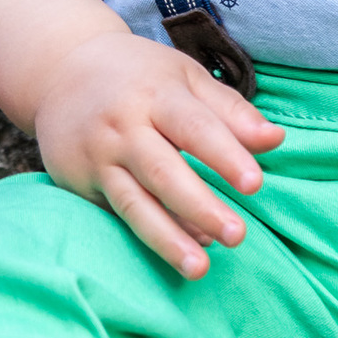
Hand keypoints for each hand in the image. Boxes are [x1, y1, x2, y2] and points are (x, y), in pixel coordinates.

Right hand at [33, 32, 284, 275]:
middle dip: (201, 206)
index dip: (226, 155)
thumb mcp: (185, 77)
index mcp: (156, 94)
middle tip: (237, 236)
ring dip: (168, 238)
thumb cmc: (140, 74)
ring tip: (200, 268)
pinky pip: (118, 213)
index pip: (196, 127)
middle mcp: (124, 126)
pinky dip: (150, 231)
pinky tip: (179, 247)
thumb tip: (276, 140)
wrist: (61, 69)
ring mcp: (98, 157)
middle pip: (164, 171)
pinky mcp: (80, 183)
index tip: (255, 184)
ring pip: (134, 203)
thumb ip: (231, 110)